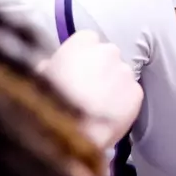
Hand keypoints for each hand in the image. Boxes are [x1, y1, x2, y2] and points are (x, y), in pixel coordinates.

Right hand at [39, 31, 141, 149]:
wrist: (74, 134)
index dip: (81, 56)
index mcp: (81, 43)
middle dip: (100, 69)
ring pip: (120, 75)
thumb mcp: (38, 81)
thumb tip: (50, 66)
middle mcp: (107, 51)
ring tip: (97, 108)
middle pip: (107, 56)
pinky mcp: (137, 92)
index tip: (76, 69)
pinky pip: (131, 94)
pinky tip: (109, 117)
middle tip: (87, 90)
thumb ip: (49, 67)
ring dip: (113, 86)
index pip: (87, 40)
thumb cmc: (49, 105)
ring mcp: (125, 71)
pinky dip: (123, 103)